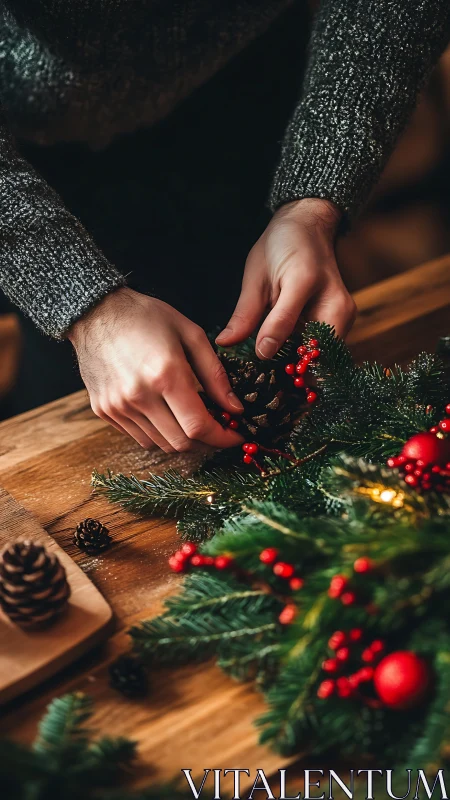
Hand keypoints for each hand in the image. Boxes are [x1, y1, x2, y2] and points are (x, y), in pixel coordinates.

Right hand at [68, 288, 243, 451]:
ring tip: (191, 419)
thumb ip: (215, 375)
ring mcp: (118, 406)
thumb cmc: (146, 317)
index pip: (198, 426)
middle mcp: (139, 396)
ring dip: (182, 439)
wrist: (96, 312)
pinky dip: (159, 434)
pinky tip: (166, 414)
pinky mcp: (104, 411)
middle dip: (206, 442)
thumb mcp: (191, 335)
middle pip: (181, 443)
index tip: (236, 435)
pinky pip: (139, 437)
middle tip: (217, 429)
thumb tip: (234, 408)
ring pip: (160, 445)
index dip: (222, 437)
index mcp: (165, 375)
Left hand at [216, 198, 355, 357]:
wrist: (310, 227)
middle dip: (295, 370)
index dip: (271, 347)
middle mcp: (335, 302)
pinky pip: (326, 350)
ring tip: (280, 373)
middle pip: (317, 353)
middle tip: (271, 380)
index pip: (286, 325)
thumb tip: (227, 343)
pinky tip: (290, 360)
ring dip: (303, 368)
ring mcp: (344, 315)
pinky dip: (308, 360)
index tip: (258, 359)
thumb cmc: (282, 246)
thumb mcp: (256, 276)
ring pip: (324, 357)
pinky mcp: (344, 322)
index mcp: (305, 281)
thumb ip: (247, 314)